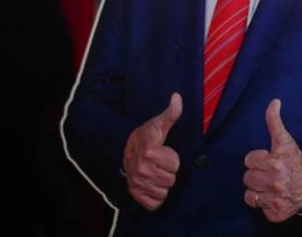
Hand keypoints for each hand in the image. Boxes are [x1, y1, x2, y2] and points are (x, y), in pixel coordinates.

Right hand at [122, 93, 181, 210]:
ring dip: (163, 184)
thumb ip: (171, 113)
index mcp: (149, 153)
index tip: (164, 152)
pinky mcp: (134, 194)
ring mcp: (136, 183)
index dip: (173, 158)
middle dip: (169, 172)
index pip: (175, 166)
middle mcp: (141, 170)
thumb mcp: (159, 123)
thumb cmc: (147, 136)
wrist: (124, 148)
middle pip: (171, 180)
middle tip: (160, 164)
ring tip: (156, 173)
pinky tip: (153, 185)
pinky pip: (155, 204)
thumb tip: (177, 97)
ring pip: (163, 192)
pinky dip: (156, 197)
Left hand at [243, 99, 301, 222]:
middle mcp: (275, 180)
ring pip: (249, 193)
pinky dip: (262, 204)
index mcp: (276, 161)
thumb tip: (274, 101)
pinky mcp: (274, 213)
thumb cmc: (295, 163)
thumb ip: (275, 123)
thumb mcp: (286, 142)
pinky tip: (272, 198)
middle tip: (270, 174)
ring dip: (257, 190)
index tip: (269, 160)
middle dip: (257, 174)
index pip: (249, 159)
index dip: (258, 159)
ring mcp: (274, 198)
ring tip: (270, 186)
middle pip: (247, 177)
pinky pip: (255, 206)